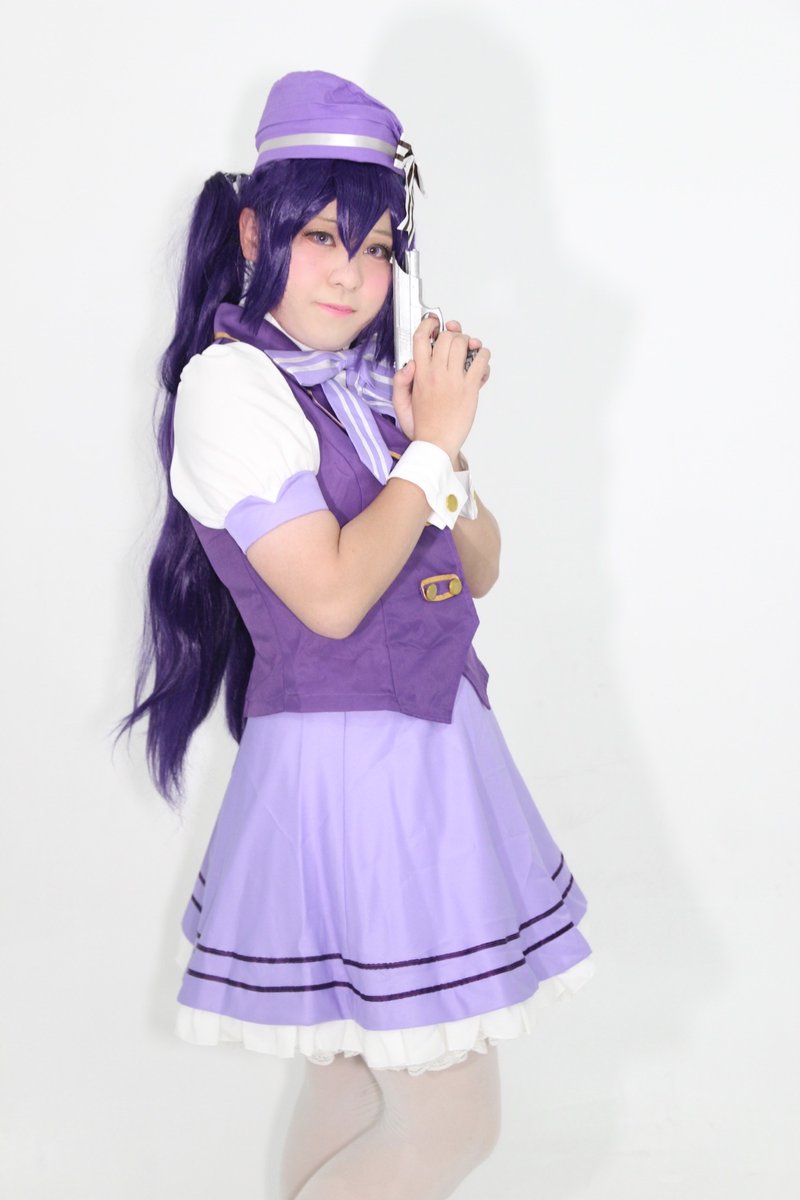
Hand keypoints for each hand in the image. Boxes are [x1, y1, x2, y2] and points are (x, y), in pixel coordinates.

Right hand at [409, 316, 490, 460]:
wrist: (435, 444)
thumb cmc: (422, 426)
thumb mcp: (401, 403)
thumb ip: (401, 381)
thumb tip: (409, 364)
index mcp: (419, 374)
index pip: (421, 338)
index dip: (428, 325)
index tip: (434, 323)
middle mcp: (436, 373)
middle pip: (446, 336)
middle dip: (453, 334)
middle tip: (456, 340)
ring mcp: (454, 380)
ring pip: (463, 343)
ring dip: (469, 342)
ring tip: (469, 350)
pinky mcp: (470, 388)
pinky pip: (480, 361)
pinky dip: (484, 356)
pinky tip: (481, 362)